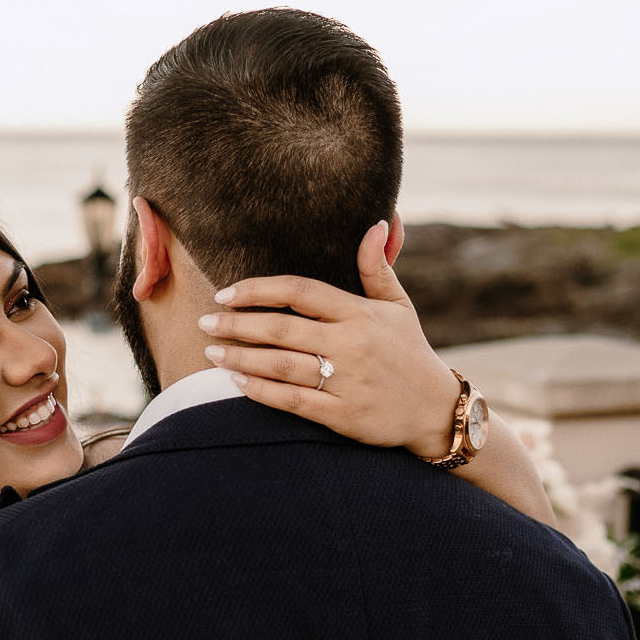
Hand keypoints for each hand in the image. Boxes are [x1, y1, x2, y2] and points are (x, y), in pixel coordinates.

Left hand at [199, 221, 460, 461]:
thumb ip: (378, 267)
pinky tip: (238, 382)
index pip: (300, 292)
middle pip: (282, 329)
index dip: (259, 290)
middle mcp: (352, 345)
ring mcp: (348, 381)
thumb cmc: (410, 353)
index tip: (227, 294)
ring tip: (211, 352)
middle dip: (237, 325)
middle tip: (204, 323)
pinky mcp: (343, 415)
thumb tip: (374, 223)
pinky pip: (293, 401)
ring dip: (241, 358)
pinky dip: (262, 391)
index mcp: (360, 313)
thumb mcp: (399, 306)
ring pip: (281, 366)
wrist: (436, 410)